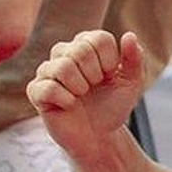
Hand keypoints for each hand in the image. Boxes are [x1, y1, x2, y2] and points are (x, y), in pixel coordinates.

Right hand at [27, 29, 144, 165]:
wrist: (99, 136)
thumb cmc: (112, 106)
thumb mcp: (131, 83)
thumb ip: (135, 59)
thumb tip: (129, 35)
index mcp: (86, 43)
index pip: (99, 39)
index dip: (110, 62)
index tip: (109, 76)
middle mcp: (64, 52)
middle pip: (80, 50)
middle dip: (95, 75)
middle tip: (93, 87)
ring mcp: (47, 71)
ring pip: (63, 67)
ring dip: (80, 87)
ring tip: (81, 95)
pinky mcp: (36, 91)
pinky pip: (48, 88)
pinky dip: (66, 100)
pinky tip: (70, 105)